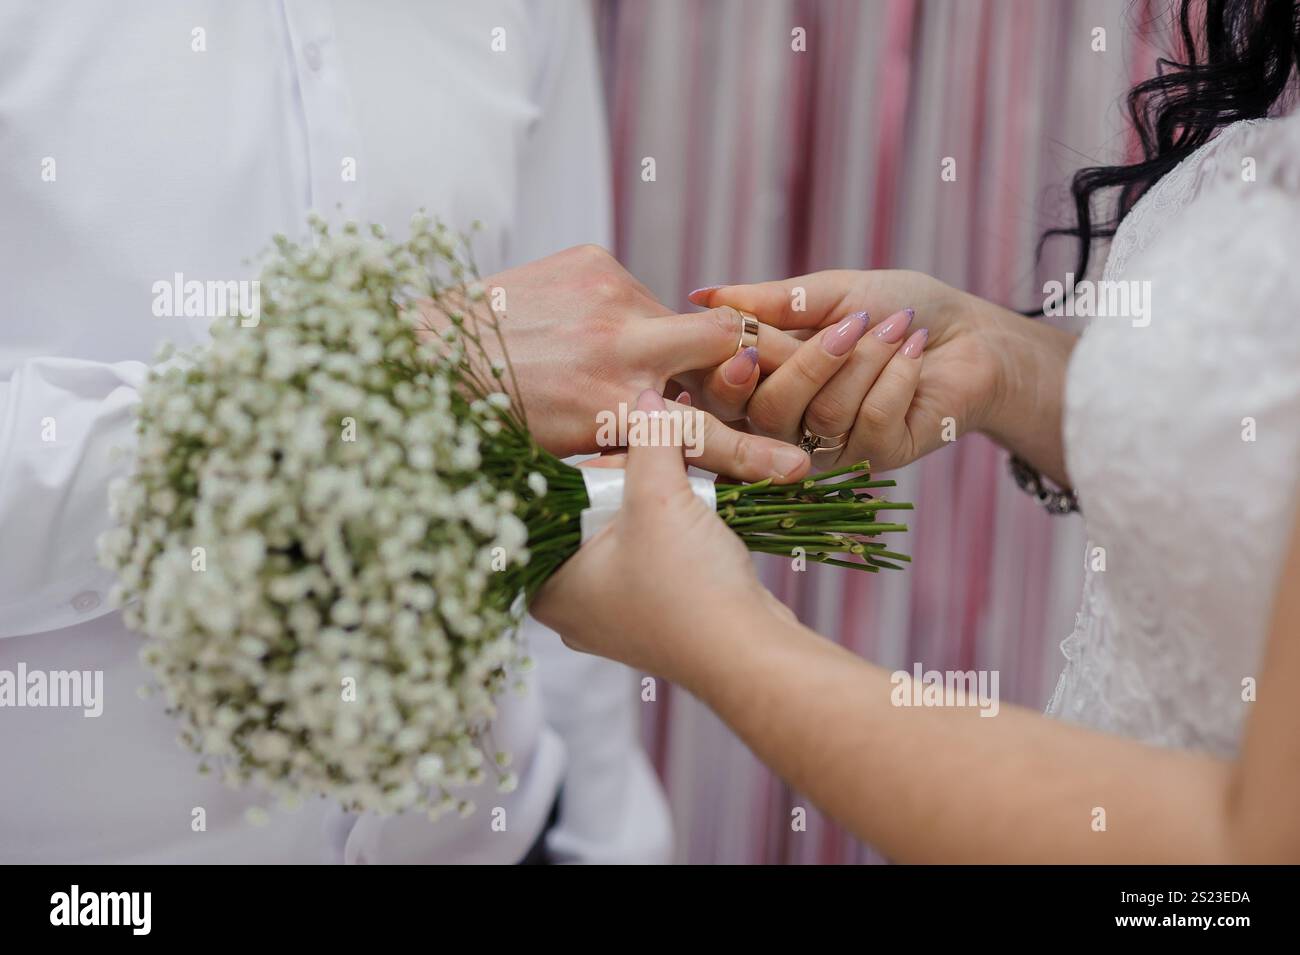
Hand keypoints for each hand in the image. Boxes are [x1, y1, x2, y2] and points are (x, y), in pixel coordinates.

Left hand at [412, 244, 810, 482]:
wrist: (423, 349)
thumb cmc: (488, 416)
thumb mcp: (565, 453)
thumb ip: (629, 445)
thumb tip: (675, 443)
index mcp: (612, 407)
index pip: (706, 434)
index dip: (757, 454)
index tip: (796, 465)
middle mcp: (621, 346)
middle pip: (722, 343)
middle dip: (736, 359)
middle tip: (733, 374)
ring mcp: (609, 295)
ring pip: (675, 318)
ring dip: (661, 341)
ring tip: (607, 358)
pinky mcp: (592, 259)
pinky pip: (635, 289)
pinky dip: (623, 312)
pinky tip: (581, 329)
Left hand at [531, 388, 790, 680]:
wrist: (749, 653)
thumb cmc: (688, 587)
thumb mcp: (659, 498)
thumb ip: (648, 440)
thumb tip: (647, 399)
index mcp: (546, 586)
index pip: (552, 502)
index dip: (592, 466)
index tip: (625, 450)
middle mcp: (570, 607)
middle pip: (589, 515)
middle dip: (630, 482)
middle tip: (660, 464)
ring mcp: (612, 616)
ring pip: (625, 533)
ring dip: (656, 504)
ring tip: (682, 485)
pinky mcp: (652, 617)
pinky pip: (651, 556)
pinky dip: (673, 532)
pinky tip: (697, 516)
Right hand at [690, 270, 1004, 471]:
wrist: (970, 332)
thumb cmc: (896, 305)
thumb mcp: (830, 292)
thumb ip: (771, 301)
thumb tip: (704, 296)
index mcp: (768, 382)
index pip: (724, 394)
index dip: (729, 373)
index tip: (749, 339)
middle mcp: (791, 425)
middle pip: (768, 412)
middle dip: (812, 361)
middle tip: (853, 322)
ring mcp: (832, 447)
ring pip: (825, 413)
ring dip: (867, 359)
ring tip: (899, 326)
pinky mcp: (878, 458)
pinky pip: (871, 420)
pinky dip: (897, 375)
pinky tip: (916, 350)